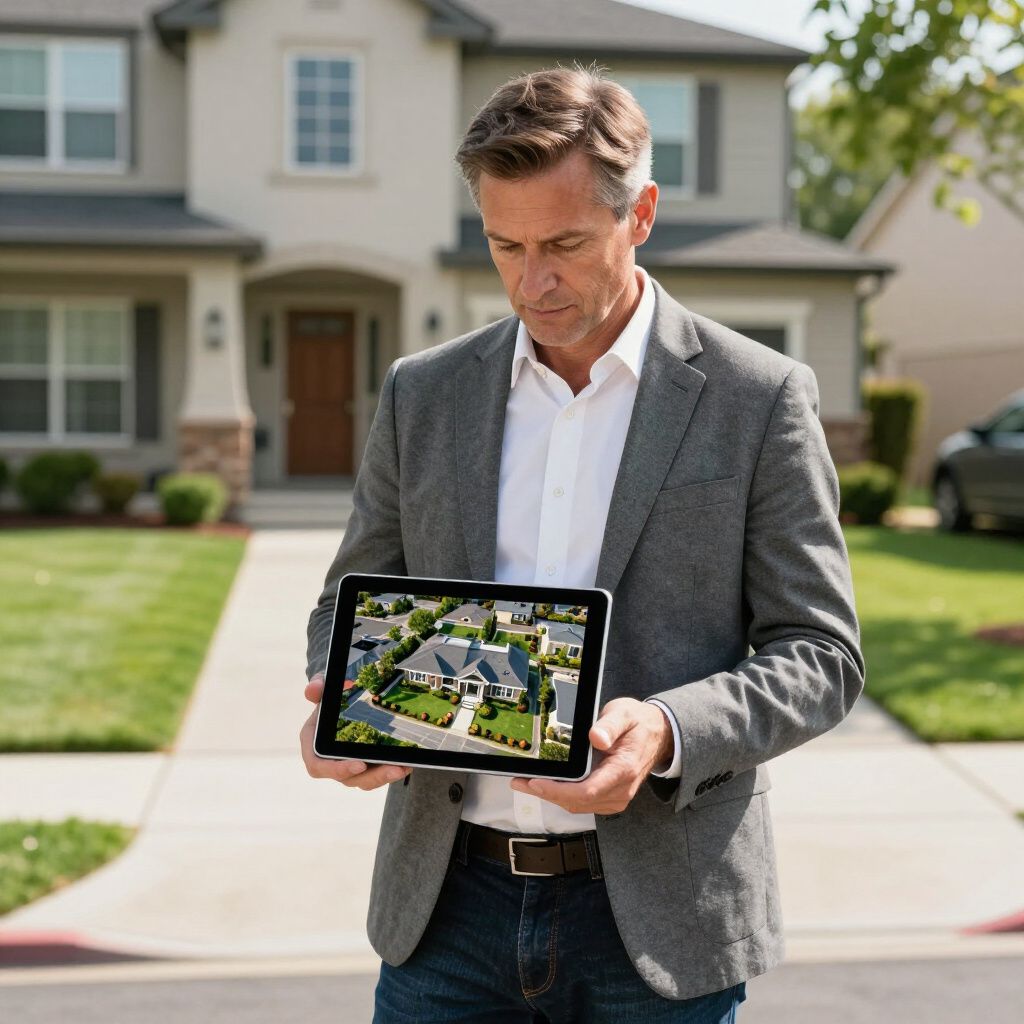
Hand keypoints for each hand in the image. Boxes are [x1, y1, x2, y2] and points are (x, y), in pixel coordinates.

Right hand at [300, 673, 411, 789]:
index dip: (336, 770)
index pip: (318, 766)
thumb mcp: (324, 688)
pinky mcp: (363, 767)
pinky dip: (391, 771)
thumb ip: (317, 687)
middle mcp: (329, 761)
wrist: (342, 701)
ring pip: (365, 780)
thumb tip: (312, 689)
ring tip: (404, 767)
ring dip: (385, 776)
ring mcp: (347, 767)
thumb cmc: (330, 699)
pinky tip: (406, 764)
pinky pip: (375, 775)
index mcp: (313, 745)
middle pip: (348, 778)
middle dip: (373, 776)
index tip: (359, 765)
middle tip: (393, 768)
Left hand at [509, 698, 671, 814]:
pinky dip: (563, 795)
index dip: (558, 791)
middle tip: (519, 781)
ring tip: (526, 782)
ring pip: (578, 805)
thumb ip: (610, 725)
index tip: (536, 782)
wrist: (657, 735)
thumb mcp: (625, 714)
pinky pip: (583, 803)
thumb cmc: (639, 724)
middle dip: (546, 794)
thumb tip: (596, 737)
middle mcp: (620, 790)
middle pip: (577, 802)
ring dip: (551, 796)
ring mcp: (616, 797)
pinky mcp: (610, 797)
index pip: (587, 791)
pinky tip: (547, 785)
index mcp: (624, 770)